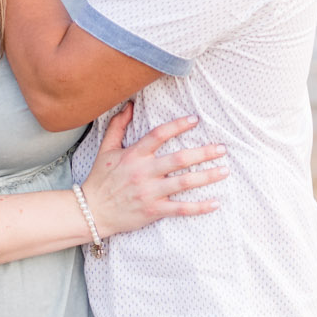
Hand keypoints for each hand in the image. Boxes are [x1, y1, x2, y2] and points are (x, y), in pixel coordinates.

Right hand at [83, 108, 227, 238]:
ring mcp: (150, 192)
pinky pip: (180, 209)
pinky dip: (199, 207)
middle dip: (203, 153)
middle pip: (179, 159)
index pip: (159, 135)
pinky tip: (215, 203)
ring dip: (207, 176)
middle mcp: (144, 172)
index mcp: (134, 155)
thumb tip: (129, 104)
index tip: (195, 120)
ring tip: (225, 170)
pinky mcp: (153, 210)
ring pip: (184, 183)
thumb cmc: (100, 179)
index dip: (178, 126)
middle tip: (222, 148)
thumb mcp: (106, 149)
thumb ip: (118, 125)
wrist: (92, 211)